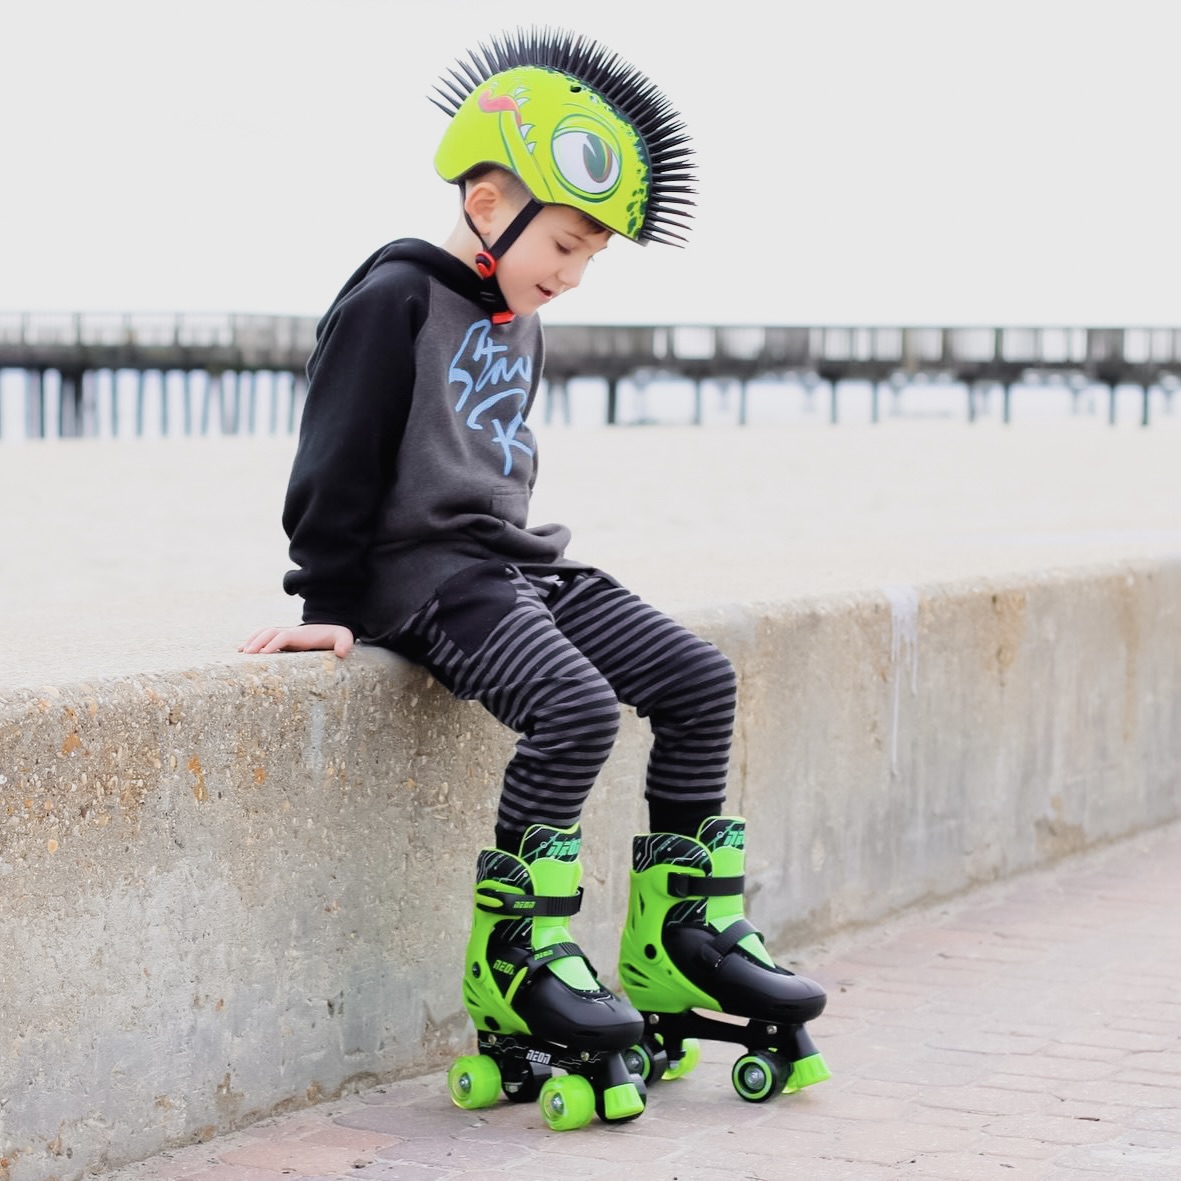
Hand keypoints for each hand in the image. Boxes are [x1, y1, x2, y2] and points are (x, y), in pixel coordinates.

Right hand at [238, 623, 354, 658]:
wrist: (332, 628)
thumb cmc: (337, 636)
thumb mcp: (344, 638)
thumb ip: (344, 644)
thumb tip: (342, 653)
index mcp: (302, 634)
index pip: (284, 636)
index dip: (274, 643)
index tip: (265, 653)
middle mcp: (291, 632)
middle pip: (270, 632)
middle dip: (258, 642)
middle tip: (247, 655)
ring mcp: (285, 634)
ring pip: (263, 633)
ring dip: (252, 640)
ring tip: (241, 652)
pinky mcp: (282, 638)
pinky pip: (263, 637)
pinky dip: (251, 641)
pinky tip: (241, 650)